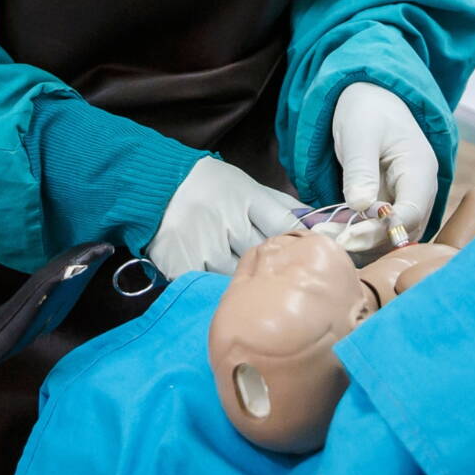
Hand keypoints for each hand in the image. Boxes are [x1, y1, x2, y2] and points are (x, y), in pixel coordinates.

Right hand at [148, 157, 297, 278]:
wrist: (157, 186)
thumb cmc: (209, 187)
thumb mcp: (247, 186)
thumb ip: (281, 204)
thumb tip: (317, 220)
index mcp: (246, 196)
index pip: (284, 224)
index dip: (296, 243)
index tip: (301, 257)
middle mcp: (226, 218)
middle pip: (262, 255)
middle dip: (270, 266)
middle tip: (273, 277)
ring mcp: (203, 242)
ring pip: (236, 276)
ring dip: (242, 282)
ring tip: (244, 283)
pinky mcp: (180, 261)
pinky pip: (207, 285)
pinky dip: (213, 288)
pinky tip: (217, 287)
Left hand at [331, 83, 438, 251]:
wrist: (368, 99)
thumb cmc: (367, 109)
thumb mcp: (359, 133)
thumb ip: (359, 169)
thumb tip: (359, 206)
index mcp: (420, 170)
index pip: (411, 212)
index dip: (383, 229)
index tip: (349, 237)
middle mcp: (418, 191)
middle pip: (401, 230)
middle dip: (367, 240)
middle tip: (330, 241)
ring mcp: (402, 200)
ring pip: (388, 235)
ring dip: (359, 241)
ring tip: (324, 235)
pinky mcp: (385, 206)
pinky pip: (374, 228)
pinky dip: (353, 232)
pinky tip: (328, 230)